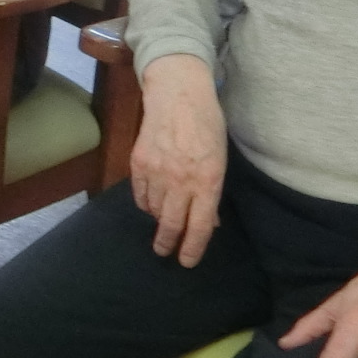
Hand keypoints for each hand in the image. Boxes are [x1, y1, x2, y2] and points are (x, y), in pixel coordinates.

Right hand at [130, 54, 228, 265]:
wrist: (177, 95)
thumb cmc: (207, 125)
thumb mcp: (219, 159)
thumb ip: (212, 191)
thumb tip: (209, 219)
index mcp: (207, 181)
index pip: (199, 226)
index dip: (193, 248)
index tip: (186, 261)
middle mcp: (181, 181)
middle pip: (171, 224)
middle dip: (167, 243)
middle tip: (164, 252)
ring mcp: (157, 172)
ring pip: (153, 209)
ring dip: (157, 219)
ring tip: (160, 220)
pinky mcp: (138, 164)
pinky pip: (139, 194)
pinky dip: (144, 202)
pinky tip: (149, 203)